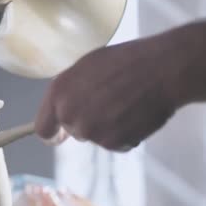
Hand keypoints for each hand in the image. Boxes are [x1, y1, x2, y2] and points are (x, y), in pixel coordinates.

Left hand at [35, 32, 190, 151]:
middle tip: (110, 103)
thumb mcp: (86, 68)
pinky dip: (126, 135)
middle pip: (73, 132)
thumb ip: (69, 91)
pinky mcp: (111, 142)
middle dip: (88, 122)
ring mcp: (90, 130)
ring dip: (108, 127)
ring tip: (126, 104)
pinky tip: (136, 114)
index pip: (43, 128)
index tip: (60, 134)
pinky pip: (115, 144)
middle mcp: (69, 113)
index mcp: (58, 92)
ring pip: (95, 137)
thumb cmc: (126, 61)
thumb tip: (61, 110)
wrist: (162, 68)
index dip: (53, 132)